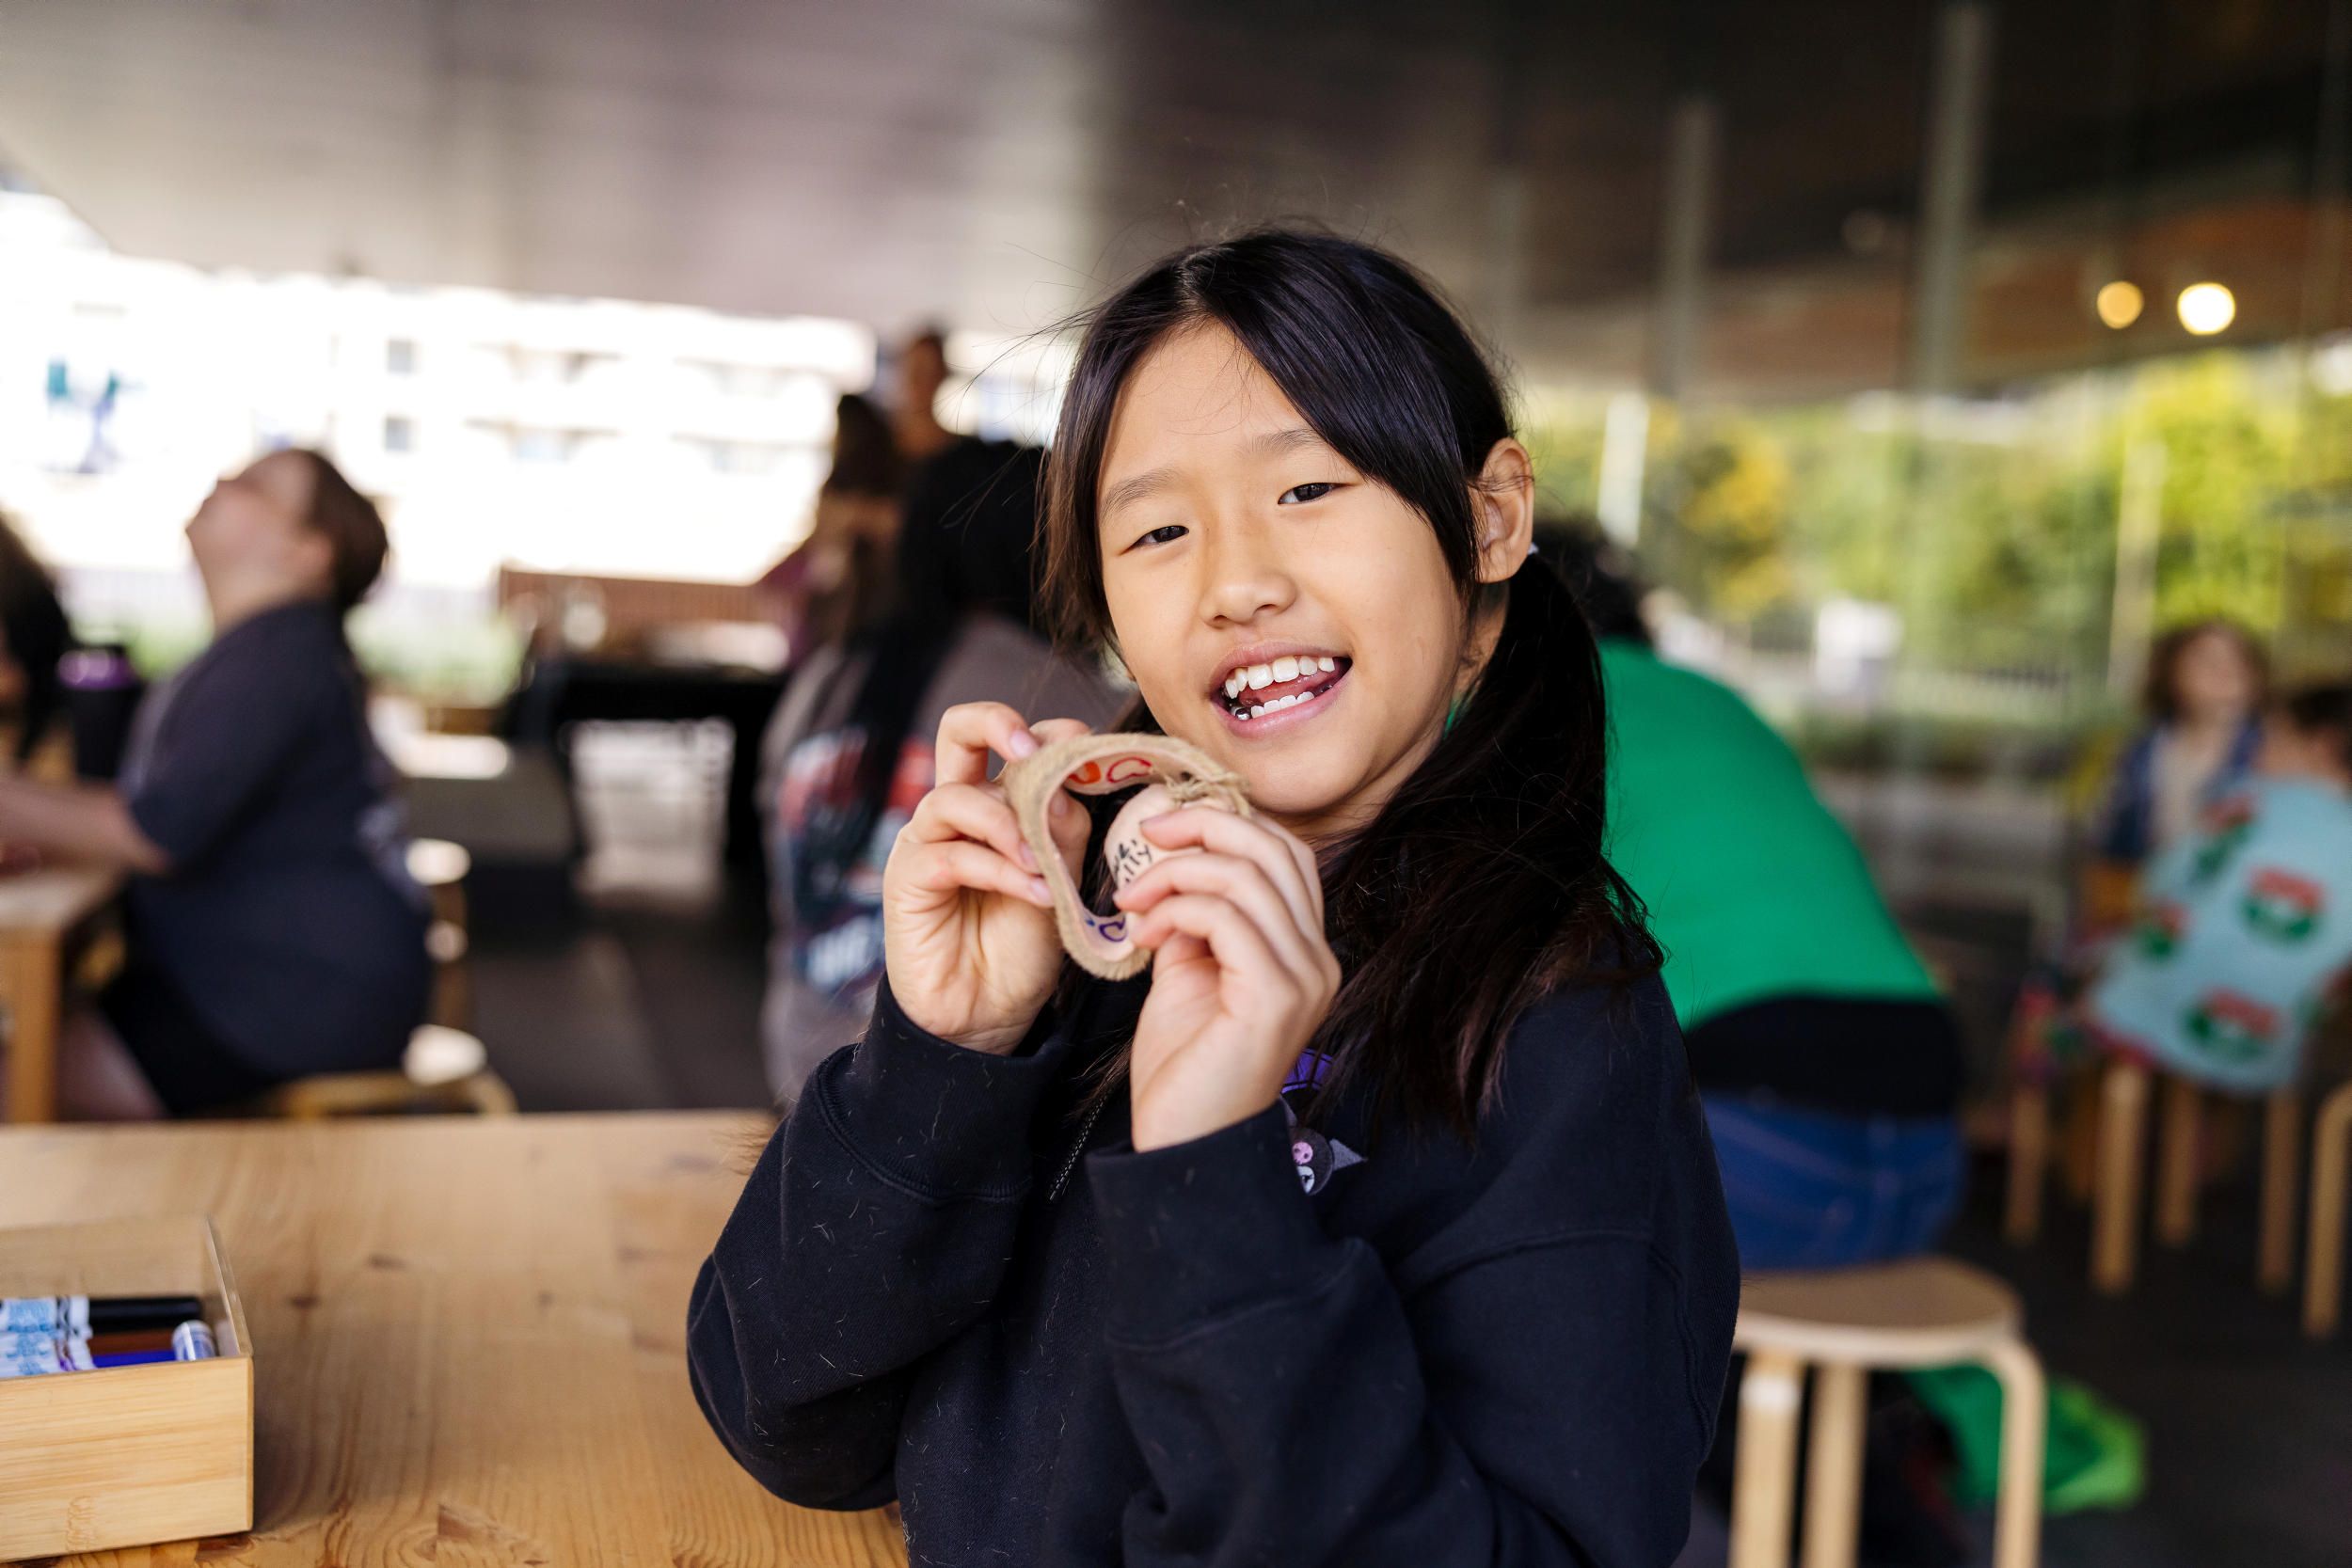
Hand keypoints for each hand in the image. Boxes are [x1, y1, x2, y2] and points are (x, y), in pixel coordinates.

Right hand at [881, 703, 1093, 1053]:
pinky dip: (1000, 870)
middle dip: (998, 724)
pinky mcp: (909, 878)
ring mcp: (927, 840)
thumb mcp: (1060, 879)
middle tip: (1034, 753)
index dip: (1049, 733)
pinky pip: (951, 854)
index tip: (1087, 747)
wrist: (988, 1014)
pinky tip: (1036, 894)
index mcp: (997, 801)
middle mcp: (958, 810)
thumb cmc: (1023, 946)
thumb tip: (1068, 781)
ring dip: (1008, 826)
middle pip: (957, 730)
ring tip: (1043, 866)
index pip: (1013, 741)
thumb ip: (1064, 830)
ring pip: (956, 797)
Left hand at [1112, 808, 1339, 1150]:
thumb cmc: (1184, 1068)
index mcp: (1303, 951)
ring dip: (1175, 875)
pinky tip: (1145, 937)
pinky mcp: (1276, 997)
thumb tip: (1174, 868)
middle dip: (1202, 828)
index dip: (1225, 823)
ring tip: (1133, 906)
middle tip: (1144, 838)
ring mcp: (1304, 979)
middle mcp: (1318, 960)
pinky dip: (1175, 911)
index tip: (1161, 830)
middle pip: (1275, 850)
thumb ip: (1193, 918)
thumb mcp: (1188, 972)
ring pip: (1247, 876)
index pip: (1284, 854)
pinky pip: (1226, 917)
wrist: (1184, 1142)